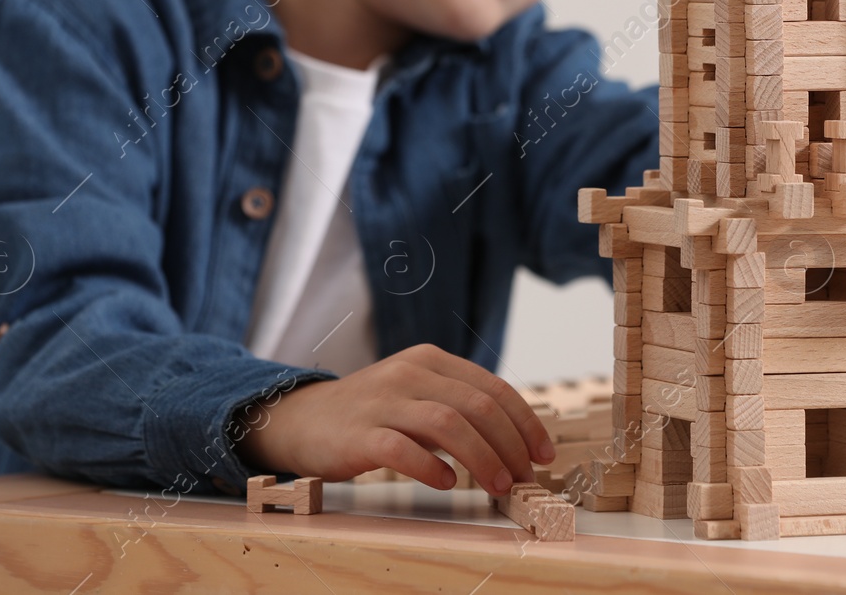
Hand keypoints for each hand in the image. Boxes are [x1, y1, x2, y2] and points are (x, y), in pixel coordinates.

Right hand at [235, 344, 555, 493]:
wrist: (303, 418)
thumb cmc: (373, 412)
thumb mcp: (418, 392)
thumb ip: (459, 405)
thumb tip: (515, 440)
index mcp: (431, 360)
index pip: (493, 388)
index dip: (525, 423)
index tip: (542, 454)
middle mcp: (410, 372)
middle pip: (477, 406)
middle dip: (511, 444)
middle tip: (524, 475)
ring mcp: (384, 401)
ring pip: (448, 424)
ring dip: (482, 458)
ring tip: (499, 484)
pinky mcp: (359, 434)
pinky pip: (403, 449)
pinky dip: (431, 467)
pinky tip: (446, 483)